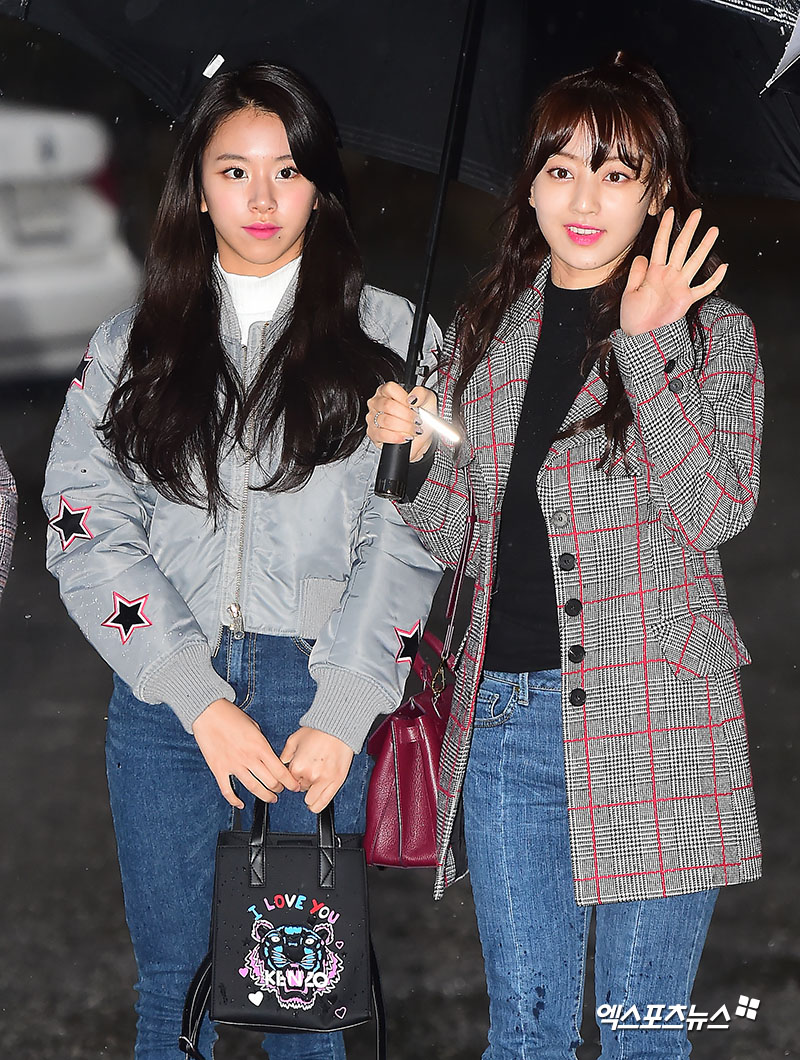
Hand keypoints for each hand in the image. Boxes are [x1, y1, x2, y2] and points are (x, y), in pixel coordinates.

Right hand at [192, 698, 299, 807]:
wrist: (208, 713)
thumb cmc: (230, 715)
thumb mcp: (254, 725)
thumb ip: (261, 742)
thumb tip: (267, 754)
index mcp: (259, 746)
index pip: (280, 771)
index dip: (290, 782)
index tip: (294, 786)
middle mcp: (248, 758)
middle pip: (270, 782)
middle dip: (279, 789)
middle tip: (281, 789)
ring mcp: (233, 765)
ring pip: (253, 788)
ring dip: (264, 796)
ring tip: (270, 798)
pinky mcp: (219, 769)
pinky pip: (228, 790)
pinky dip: (234, 800)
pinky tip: (240, 803)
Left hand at [280, 727, 353, 813]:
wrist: (338, 727)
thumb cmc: (318, 730)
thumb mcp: (294, 739)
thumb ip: (285, 754)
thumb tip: (281, 763)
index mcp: (297, 766)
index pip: (289, 781)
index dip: (294, 776)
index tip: (299, 771)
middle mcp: (309, 775)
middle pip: (300, 789)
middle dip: (303, 782)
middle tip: (310, 772)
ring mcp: (323, 781)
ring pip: (310, 801)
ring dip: (311, 793)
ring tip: (315, 783)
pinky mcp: (336, 783)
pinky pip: (322, 804)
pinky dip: (317, 805)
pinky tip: (315, 802)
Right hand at [366, 382, 436, 461]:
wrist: (421, 436)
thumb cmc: (421, 416)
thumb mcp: (427, 400)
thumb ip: (421, 393)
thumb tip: (412, 398)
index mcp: (387, 391)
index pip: (390, 389)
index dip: (403, 398)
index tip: (413, 406)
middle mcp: (377, 403)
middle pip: (388, 405)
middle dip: (407, 415)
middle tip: (416, 420)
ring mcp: (373, 418)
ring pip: (386, 421)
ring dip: (404, 427)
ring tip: (413, 430)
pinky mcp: (373, 433)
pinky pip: (382, 434)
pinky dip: (396, 437)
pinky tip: (405, 437)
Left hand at [620, 208, 727, 336]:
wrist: (641, 336)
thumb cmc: (634, 318)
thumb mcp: (629, 293)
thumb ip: (636, 274)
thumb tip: (642, 256)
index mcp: (653, 272)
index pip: (660, 244)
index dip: (665, 228)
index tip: (668, 212)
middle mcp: (669, 275)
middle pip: (681, 247)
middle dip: (689, 230)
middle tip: (697, 213)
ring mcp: (679, 286)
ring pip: (695, 261)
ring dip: (704, 246)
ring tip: (713, 231)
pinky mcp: (687, 299)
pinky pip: (704, 288)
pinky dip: (714, 279)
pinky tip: (723, 268)